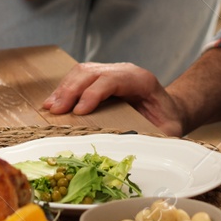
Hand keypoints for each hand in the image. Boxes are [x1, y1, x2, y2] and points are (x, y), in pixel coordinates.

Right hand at [42, 62, 185, 135]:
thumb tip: (145, 149)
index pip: (113, 79)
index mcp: (141, 80)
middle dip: (71, 90)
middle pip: (92, 72)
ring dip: (64, 89)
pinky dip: (65, 88)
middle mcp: (125, 70)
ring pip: (82, 72)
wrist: (170, 108)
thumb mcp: (170, 130)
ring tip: (49, 107)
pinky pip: (79, 77)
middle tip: (55, 111)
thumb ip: (159, 137)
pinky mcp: (101, 77)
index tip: (79, 111)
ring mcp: (112, 71)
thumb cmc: (168, 119)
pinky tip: (54, 102)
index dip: (94, 93)